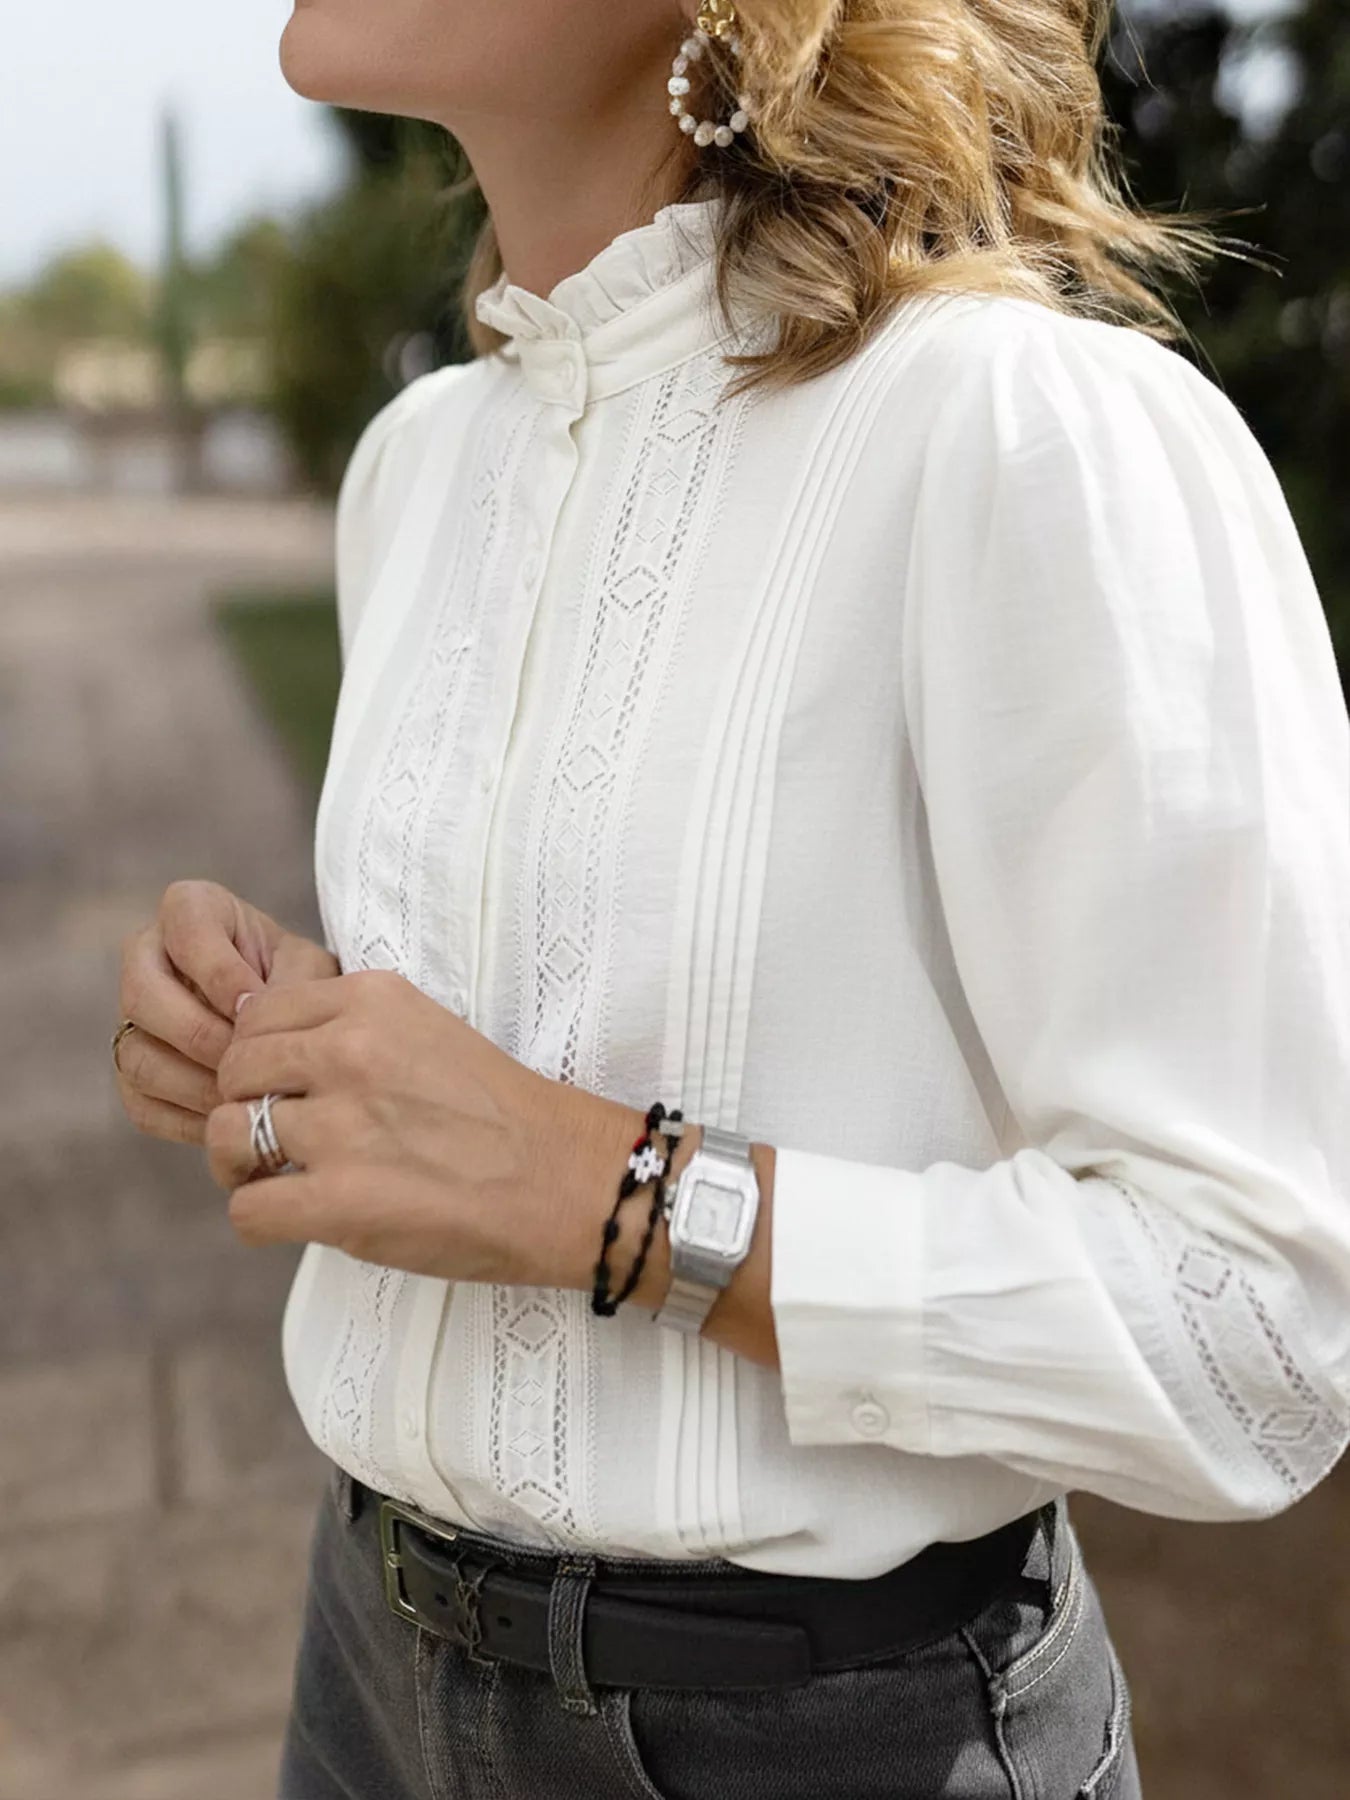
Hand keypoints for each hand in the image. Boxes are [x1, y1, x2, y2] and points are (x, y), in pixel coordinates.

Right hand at [115, 879, 339, 1145]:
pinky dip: (190, 1120)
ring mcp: (133, 1020)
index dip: (218, 970)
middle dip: (200, 1033)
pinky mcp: (133, 1075)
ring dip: (196, 1084)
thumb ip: (288, 985)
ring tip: (247, 1098)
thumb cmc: (306, 984)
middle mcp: (147, 959)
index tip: (255, 1003)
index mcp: (190, 912)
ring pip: (137, 1055)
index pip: (183, 926)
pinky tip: (234, 1121)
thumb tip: (246, 1022)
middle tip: (248, 1059)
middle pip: (141, 994)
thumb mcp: (311, 971)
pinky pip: (143, 1104)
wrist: (303, 1026)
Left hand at [205, 969, 640, 1286]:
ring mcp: (342, 1127)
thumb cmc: (502, 1113)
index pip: (258, 1013)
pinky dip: (261, 1218)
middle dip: (242, 1105)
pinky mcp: (339, 1201)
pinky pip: (246, 1209)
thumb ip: (353, 1029)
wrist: (565, 1180)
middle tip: (276, 1137)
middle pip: (233, 1069)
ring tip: (279, 1179)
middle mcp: (349, 1051)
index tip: (285, 1085)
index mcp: (371, 1001)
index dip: (260, 1055)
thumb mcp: (428, 1030)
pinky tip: (296, 1218)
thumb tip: (267, 1047)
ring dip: (242, 1164)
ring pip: (225, 1135)